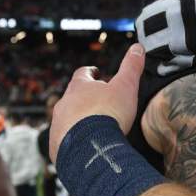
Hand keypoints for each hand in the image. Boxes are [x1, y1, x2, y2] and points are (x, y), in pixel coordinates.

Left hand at [49, 44, 144, 162]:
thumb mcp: (126, 86)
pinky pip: (64, 140)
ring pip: (66, 118)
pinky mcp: (57, 145)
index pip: (82, 74)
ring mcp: (58, 125)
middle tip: (97, 102)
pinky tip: (85, 144)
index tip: (95, 72)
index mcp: (79, 87)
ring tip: (92, 126)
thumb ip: (131, 67)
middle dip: (84, 99)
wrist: (91, 148)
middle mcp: (64, 104)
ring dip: (78, 120)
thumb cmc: (109, 115)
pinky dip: (74, 140)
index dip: (90, 73)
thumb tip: (138, 47)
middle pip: (72, 97)